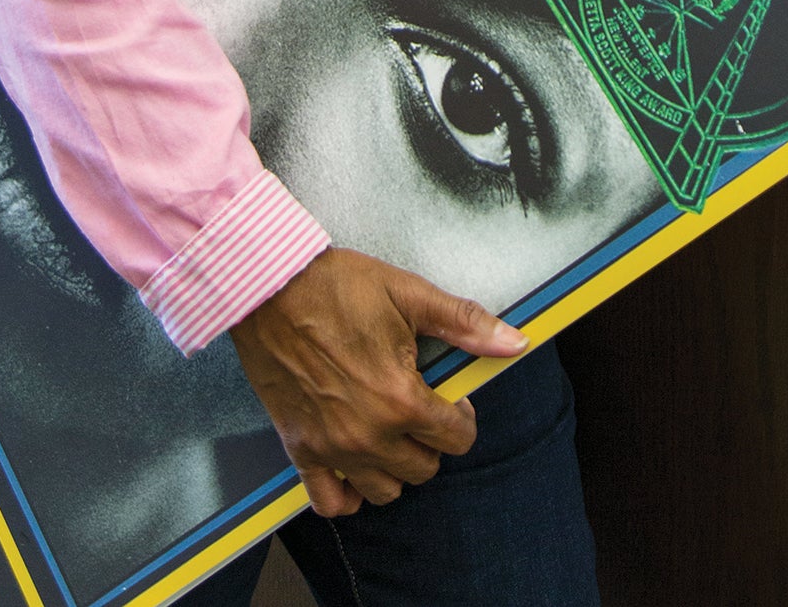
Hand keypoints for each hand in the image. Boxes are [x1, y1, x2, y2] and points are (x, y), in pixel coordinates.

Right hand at [229, 246, 527, 516]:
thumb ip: (464, 323)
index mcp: (400, 398)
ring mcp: (332, 447)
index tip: (450, 398)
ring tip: (390, 432)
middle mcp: (369, 433)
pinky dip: (347, 493)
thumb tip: (516, 342)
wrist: (271, 286)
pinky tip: (355, 466)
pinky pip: (330, 502)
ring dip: (396, 466)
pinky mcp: (300, 448)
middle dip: (431, 440)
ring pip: (385, 490)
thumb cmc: (338, 286)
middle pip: (425, 468)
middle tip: (419, 409)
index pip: (455, 438)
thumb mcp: (409, 294)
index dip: (461, 416)